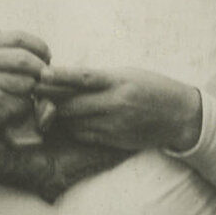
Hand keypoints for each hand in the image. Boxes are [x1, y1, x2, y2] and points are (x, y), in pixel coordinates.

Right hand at [0, 31, 51, 131]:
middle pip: (24, 59)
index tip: (47, 55)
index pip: (19, 38)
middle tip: (46, 76)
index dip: (39, 45)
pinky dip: (26, 105)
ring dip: (33, 89)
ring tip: (27, 91)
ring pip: (26, 83)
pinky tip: (16, 104)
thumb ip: (16, 53)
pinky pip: (22, 103)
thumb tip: (48, 62)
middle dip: (41, 68)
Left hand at [36, 66, 202, 152]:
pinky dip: (74, 127)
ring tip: (50, 107)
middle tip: (36, 93)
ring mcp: (114, 125)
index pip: (84, 78)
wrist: (179, 115)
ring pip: (74, 123)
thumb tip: (66, 77)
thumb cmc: (152, 87)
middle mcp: (116, 104)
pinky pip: (84, 135)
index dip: (60, 77)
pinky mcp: (114, 140)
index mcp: (119, 82)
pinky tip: (71, 121)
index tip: (42, 74)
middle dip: (51, 100)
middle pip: (72, 105)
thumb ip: (99, 78)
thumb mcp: (128, 74)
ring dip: (60, 116)